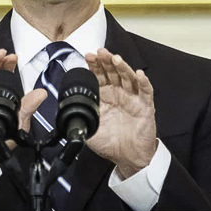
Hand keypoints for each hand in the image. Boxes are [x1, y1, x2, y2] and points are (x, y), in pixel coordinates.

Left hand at [85, 49, 156, 177]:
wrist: (128, 158)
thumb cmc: (112, 144)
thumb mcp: (89, 131)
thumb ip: (79, 119)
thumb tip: (64, 112)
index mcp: (106, 97)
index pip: (100, 76)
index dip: (94, 66)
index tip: (88, 57)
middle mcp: (119, 95)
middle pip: (113, 72)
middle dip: (106, 61)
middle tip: (99, 53)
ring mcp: (133, 99)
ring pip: (129, 78)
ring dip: (122, 66)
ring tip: (115, 58)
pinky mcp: (146, 107)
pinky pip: (146, 92)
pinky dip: (144, 82)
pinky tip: (139, 74)